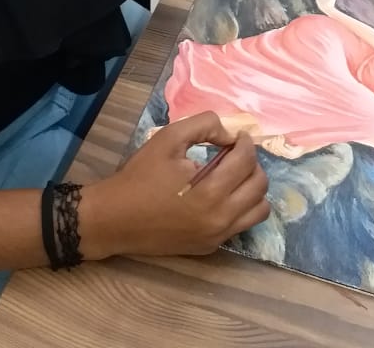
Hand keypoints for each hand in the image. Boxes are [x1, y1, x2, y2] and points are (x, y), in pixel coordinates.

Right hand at [80, 112, 269, 258]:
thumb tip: (230, 136)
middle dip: (252, 164)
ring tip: (232, 177)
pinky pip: (240, 226)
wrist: (114, 219)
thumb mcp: (167, 139)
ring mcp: (217, 236)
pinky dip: (239, 208)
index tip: (237, 137)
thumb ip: (204, 126)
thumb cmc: (139, 177)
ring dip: (252, 189)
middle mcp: (221, 218)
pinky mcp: (209, 247)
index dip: (246, 143)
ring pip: (259, 211)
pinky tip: (218, 196)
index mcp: (211, 191)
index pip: (247, 161)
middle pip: (259, 186)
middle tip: (235, 155)